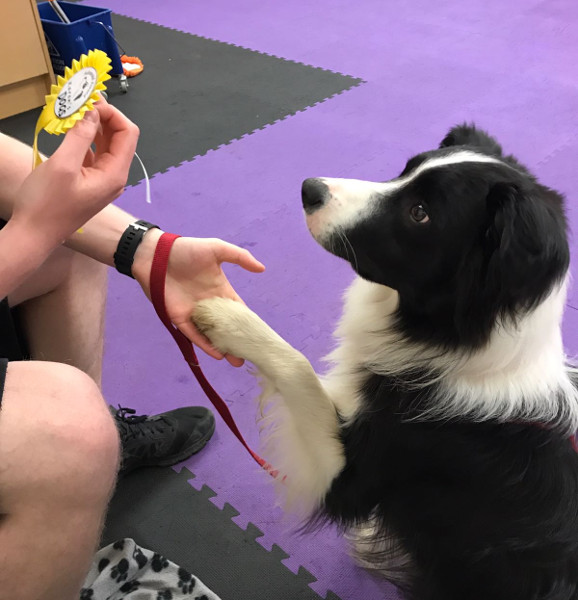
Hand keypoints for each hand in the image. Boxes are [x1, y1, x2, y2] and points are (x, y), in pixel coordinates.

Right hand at [12, 100, 138, 250]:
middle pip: (119, 138)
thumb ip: (80, 136)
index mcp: (114, 174)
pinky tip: (69, 131)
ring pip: (105, 145)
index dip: (112, 113)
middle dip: (103, 116)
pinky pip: (93, 155)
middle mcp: (114, 177)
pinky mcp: (89, 183)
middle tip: (80, 101)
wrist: (34, 235)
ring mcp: (102, 181)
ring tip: (72, 111)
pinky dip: (84, 140)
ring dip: (92, 127)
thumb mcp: (63, 165)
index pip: (128, 133)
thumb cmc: (46, 204)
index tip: (88, 101)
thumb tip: (92, 113)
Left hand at [133, 231, 264, 365]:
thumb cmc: (187, 249)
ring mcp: (194, 312)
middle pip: (226, 327)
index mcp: (220, 290)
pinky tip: (218, 354)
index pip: (237, 310)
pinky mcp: (178, 317)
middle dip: (237, 340)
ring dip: (223, 347)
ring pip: (211, 334)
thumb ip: (240, 257)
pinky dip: (205, 345)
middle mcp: (209, 304)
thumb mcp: (217, 248)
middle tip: (249, 355)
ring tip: (236, 361)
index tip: (258, 335)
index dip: (247, 322)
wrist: (155, 253)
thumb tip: (262, 269)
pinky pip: (193, 334)